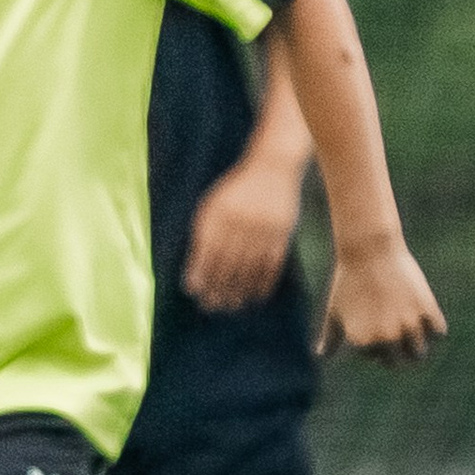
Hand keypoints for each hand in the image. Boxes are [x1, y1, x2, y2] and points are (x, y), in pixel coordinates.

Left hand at [182, 156, 304, 313]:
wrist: (272, 168)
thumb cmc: (237, 189)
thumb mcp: (214, 203)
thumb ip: (205, 231)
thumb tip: (196, 266)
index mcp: (218, 215)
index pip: (206, 252)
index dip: (199, 273)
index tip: (193, 291)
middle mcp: (239, 223)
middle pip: (226, 263)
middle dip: (217, 287)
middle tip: (211, 306)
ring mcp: (262, 229)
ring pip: (248, 267)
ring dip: (238, 289)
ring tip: (231, 304)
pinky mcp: (281, 233)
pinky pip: (271, 264)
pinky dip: (263, 282)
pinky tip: (255, 295)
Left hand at [317, 236, 445, 365]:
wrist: (368, 250)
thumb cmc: (348, 279)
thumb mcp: (335, 310)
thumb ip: (331, 337)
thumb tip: (320, 355)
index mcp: (363, 343)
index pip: (377, 358)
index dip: (376, 346)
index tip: (372, 326)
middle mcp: (387, 338)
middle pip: (399, 362)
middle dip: (397, 352)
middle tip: (394, 334)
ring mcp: (408, 326)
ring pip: (419, 353)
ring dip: (415, 345)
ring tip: (409, 329)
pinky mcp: (427, 310)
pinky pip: (438, 333)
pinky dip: (433, 328)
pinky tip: (423, 315)